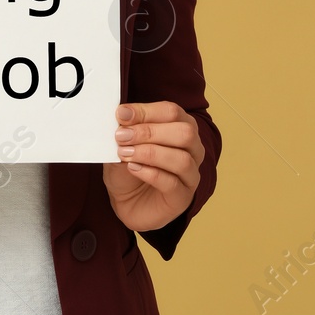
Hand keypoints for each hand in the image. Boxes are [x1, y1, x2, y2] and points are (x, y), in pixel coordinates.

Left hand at [102, 100, 203, 232]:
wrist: (127, 202)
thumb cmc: (128, 169)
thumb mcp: (122, 145)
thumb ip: (125, 131)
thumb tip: (122, 115)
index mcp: (181, 127)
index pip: (172, 112)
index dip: (146, 111)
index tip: (121, 114)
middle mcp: (193, 150)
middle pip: (184, 132)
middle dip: (150, 131)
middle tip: (122, 136)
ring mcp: (191, 175)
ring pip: (182, 159)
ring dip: (149, 153)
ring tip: (125, 154)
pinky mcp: (183, 197)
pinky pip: (172, 183)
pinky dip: (150, 173)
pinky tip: (133, 168)